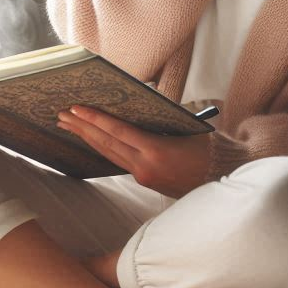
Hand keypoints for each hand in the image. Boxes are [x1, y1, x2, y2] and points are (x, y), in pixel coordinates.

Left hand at [56, 105, 213, 197]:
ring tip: (68, 125)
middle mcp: (145, 167)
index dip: (96, 119)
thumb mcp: (189, 130)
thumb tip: (139, 105)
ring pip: (109, 154)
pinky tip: (92, 139)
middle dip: (82, 128)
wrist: (225, 182)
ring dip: (88, 138)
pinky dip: (103, 147)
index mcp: (156, 152)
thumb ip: (163, 120)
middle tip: (62, 114)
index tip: (76, 108)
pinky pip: (119, 161)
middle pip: (107, 144)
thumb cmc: (212, 151)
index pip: (119, 132)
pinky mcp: (145, 181)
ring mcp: (143, 176)